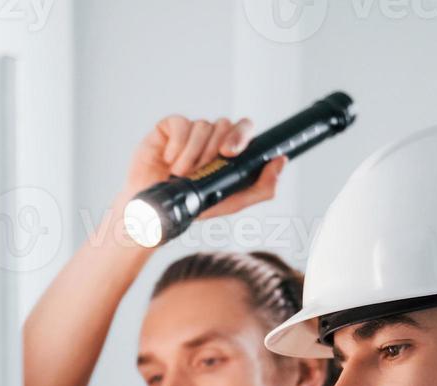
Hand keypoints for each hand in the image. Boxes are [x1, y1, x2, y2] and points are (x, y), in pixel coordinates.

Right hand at [119, 114, 286, 220]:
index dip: (240, 135)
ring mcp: (191, 130)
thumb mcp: (231, 203)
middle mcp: (212, 137)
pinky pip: (180, 124)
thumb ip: (261, 187)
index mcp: (229, 150)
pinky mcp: (169, 127)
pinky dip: (177, 146)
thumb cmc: (194, 206)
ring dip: (192, 154)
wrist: (155, 211)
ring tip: (181, 174)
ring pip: (202, 126)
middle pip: (224, 124)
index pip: (244, 128)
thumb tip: (281, 161)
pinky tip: (169, 161)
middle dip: (214, 148)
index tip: (229, 153)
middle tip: (201, 168)